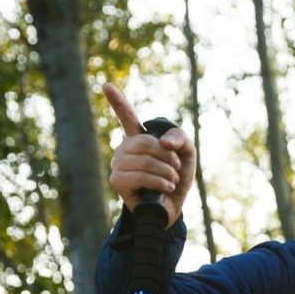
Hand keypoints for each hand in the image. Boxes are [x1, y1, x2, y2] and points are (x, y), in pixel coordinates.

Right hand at [104, 83, 194, 228]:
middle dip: (169, 156)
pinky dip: (160, 181)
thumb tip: (164, 142)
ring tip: (171, 180)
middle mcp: (124, 149)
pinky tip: (165, 187)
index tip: (107, 84)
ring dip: (167, 171)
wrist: (171, 208)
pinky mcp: (117, 181)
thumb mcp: (187, 155)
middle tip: (175, 169)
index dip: (118, 101)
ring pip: (145, 159)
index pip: (127, 116)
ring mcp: (118, 164)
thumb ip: (181, 139)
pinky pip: (141, 174)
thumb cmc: (176, 179)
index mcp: (138, 139)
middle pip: (147, 142)